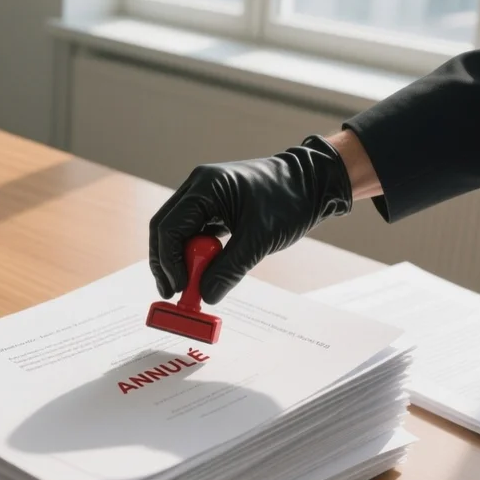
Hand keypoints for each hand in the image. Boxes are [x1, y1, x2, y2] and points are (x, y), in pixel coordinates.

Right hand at [148, 134, 354, 303]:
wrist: (313, 183)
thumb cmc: (290, 201)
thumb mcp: (259, 239)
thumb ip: (229, 268)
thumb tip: (206, 296)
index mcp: (204, 187)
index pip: (169, 227)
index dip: (168, 262)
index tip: (179, 288)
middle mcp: (198, 188)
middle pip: (165, 230)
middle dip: (167, 263)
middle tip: (175, 292)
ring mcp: (205, 197)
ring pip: (178, 233)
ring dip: (182, 260)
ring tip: (191, 287)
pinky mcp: (215, 208)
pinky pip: (195, 233)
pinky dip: (196, 254)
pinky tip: (204, 272)